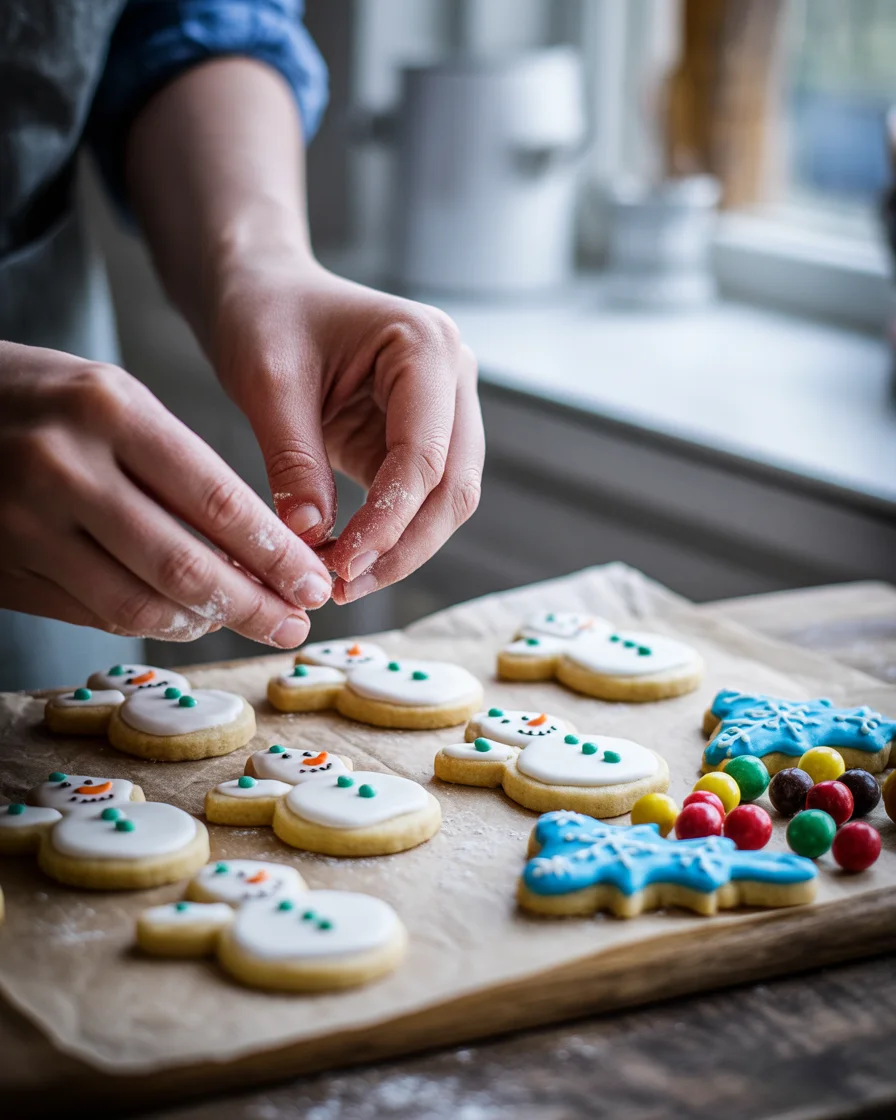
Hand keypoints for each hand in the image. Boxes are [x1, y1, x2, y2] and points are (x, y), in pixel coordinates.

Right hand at [0, 342, 331, 644]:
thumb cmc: (47, 399)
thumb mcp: (115, 400)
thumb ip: (180, 470)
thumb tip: (258, 554)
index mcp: (110, 409)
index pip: (216, 500)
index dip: (275, 554)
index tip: (314, 582)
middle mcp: (64, 467)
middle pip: (182, 564)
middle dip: (252, 604)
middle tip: (293, 623)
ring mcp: (23, 523)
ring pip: (137, 604)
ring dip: (202, 623)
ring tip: (244, 621)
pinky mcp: (1, 566)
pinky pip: (92, 614)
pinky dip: (149, 623)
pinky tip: (184, 618)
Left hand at [211, 260, 484, 603]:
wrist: (263, 290)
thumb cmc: (264, 315)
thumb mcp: (267, 382)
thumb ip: (293, 460)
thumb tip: (309, 542)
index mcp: (426, 346)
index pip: (425, 454)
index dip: (389, 520)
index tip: (340, 567)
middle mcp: (452, 376)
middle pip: (454, 486)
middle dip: (404, 545)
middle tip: (343, 587)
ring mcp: (444, 407)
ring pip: (447, 501)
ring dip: (401, 548)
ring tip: (341, 582)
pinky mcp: (421, 436)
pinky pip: (420, 499)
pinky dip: (389, 535)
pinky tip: (345, 560)